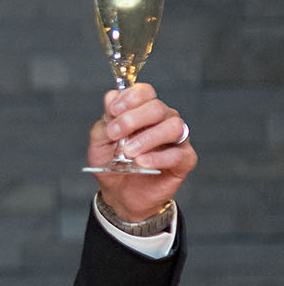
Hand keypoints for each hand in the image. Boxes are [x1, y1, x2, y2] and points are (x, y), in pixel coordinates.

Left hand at [87, 82, 195, 220]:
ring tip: (128, 152)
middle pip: (157, 107)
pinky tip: (141, 163)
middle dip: (133, 118)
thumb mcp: (100, 142)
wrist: (119, 194)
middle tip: (114, 134)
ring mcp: (176, 139)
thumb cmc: (112, 164)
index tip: (113, 111)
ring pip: (172, 127)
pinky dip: (157, 157)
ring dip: (147, 138)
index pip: (144, 92)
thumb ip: (106, 121)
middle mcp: (163, 121)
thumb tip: (111, 98)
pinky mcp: (185, 160)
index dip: (130, 97)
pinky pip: (178, 154)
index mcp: (142, 112)